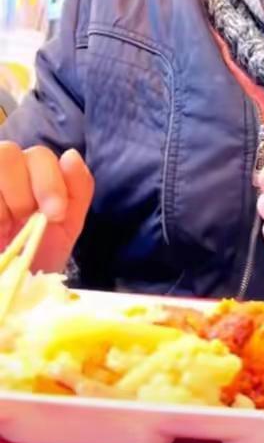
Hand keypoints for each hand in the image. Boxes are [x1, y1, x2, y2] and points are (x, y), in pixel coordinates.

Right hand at [0, 143, 93, 271]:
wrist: (11, 290)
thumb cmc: (36, 258)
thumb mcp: (64, 227)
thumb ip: (77, 189)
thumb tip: (70, 154)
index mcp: (29, 174)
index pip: (39, 155)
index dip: (49, 182)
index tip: (55, 215)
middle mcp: (2, 172)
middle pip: (8, 153)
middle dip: (22, 191)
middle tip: (23, 221)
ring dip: (1, 200)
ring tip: (2, 227)